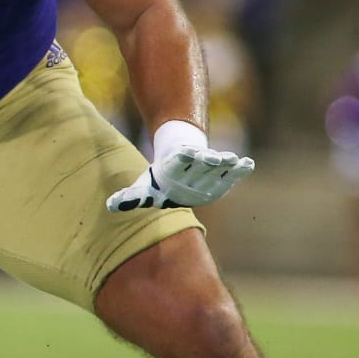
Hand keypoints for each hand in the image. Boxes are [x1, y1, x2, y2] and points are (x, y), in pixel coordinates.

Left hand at [107, 125, 254, 211]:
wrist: (180, 157)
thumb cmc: (160, 178)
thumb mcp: (144, 187)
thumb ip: (131, 197)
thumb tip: (110, 206)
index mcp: (171, 167)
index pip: (176, 161)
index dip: (181, 157)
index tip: (186, 152)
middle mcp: (192, 164)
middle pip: (200, 163)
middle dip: (206, 161)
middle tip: (213, 158)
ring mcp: (208, 165)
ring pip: (217, 163)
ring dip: (225, 162)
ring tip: (233, 160)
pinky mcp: (221, 170)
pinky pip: (231, 170)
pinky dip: (239, 168)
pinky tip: (248, 165)